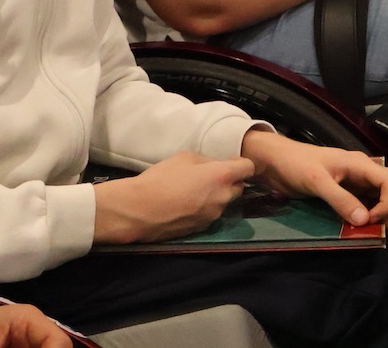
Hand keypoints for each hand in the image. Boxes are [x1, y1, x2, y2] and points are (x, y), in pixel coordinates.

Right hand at [92, 150, 252, 243]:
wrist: (139, 210)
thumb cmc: (160, 178)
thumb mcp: (184, 158)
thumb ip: (206, 161)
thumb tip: (213, 166)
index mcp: (222, 176)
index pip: (248, 168)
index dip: (241, 163)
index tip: (230, 162)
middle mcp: (223, 198)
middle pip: (238, 187)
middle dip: (229, 181)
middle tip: (209, 176)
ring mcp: (213, 216)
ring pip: (223, 202)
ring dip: (216, 196)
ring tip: (193, 191)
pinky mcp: (201, 229)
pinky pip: (210, 214)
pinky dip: (204, 208)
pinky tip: (186, 205)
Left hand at [242, 130, 387, 226]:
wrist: (277, 161)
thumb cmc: (296, 165)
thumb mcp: (316, 181)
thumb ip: (340, 199)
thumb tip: (364, 221)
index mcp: (361, 164)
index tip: (369, 220)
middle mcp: (366, 171)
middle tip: (383, 225)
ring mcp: (360, 180)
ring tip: (376, 226)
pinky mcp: (351, 190)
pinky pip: (374, 200)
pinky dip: (377, 212)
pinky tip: (364, 225)